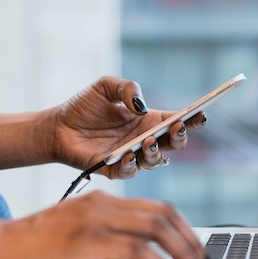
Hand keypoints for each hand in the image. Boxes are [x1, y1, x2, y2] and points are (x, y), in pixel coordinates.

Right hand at [0, 191, 209, 258]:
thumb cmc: (34, 249)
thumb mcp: (82, 242)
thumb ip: (114, 247)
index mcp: (104, 201)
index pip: (160, 208)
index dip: (186, 229)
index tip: (198, 250)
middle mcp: (104, 204)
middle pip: (165, 215)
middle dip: (192, 242)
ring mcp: (95, 220)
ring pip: (157, 229)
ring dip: (182, 253)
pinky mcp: (86, 241)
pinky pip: (135, 251)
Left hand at [49, 76, 205, 178]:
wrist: (56, 126)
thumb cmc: (84, 106)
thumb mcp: (105, 86)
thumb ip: (127, 88)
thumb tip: (141, 106)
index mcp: (149, 121)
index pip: (177, 121)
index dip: (192, 119)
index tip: (200, 114)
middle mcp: (145, 140)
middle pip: (174, 144)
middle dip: (180, 137)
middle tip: (177, 127)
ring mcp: (132, 156)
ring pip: (155, 161)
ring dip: (156, 152)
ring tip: (148, 141)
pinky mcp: (114, 170)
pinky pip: (129, 172)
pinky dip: (132, 165)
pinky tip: (128, 154)